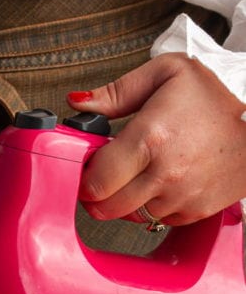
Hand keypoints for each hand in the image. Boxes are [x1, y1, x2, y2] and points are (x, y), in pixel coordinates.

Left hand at [67, 53, 245, 225]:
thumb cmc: (214, 101)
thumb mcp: (167, 74)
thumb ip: (117, 91)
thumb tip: (78, 102)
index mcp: (150, 138)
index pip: (96, 180)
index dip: (85, 174)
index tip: (90, 163)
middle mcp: (164, 173)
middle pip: (106, 207)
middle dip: (98, 193)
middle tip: (106, 173)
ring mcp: (179, 197)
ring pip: (129, 215)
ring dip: (125, 199)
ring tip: (140, 171)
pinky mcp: (192, 212)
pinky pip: (155, 220)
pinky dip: (151, 205)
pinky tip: (161, 181)